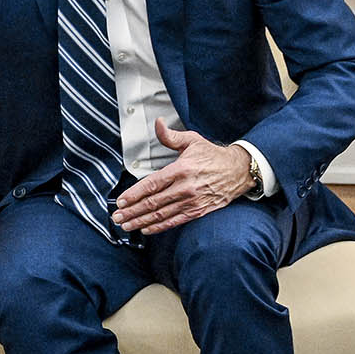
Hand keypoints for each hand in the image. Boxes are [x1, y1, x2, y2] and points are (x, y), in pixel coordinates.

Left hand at [111, 120, 253, 233]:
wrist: (238, 171)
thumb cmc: (212, 156)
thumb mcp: (192, 141)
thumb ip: (171, 136)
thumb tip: (158, 123)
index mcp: (181, 169)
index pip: (152, 184)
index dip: (134, 194)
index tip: (121, 201)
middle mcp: (186, 187)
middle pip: (153, 202)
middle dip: (132, 211)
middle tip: (117, 217)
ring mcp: (192, 201)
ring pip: (161, 214)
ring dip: (141, 221)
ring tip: (126, 225)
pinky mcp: (198, 211)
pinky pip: (175, 221)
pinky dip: (159, 227)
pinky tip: (146, 230)